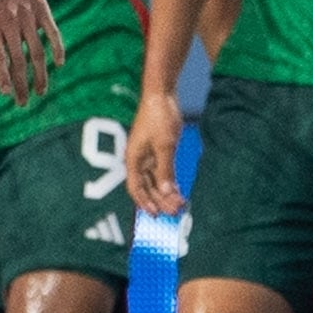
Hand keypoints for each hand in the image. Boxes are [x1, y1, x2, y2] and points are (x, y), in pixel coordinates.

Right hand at [125, 89, 187, 214]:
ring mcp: (147, 156)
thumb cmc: (158, 118)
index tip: (156, 215)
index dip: (144, 203)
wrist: (161, 96)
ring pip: (155, 181)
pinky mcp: (157, 151)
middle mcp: (139, 160)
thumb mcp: (164, 146)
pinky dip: (169, 182)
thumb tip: (166, 192)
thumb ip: (165, 170)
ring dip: (166, 193)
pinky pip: (162, 172)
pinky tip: (177, 190)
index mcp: (133, 159)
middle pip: (147, 187)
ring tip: (179, 204)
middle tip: (176, 212)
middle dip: (160, 201)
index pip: (136, 188)